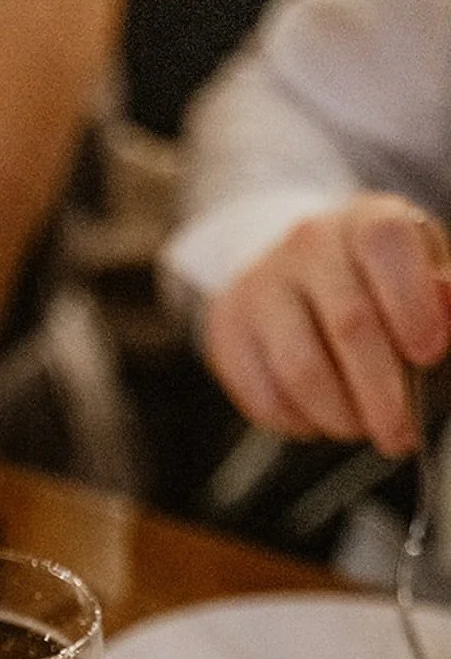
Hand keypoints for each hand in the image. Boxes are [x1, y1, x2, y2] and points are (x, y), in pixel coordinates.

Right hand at [201, 193, 450, 457]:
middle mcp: (307, 246)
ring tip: (359, 429)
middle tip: (400, 437)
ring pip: (302, 370)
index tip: (430, 355)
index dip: (413, 305)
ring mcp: (260, 289)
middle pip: (349, 325)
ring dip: (338, 416)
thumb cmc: (373, 281)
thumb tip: (446, 309)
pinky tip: (320, 421)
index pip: (386, 247)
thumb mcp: (419, 271)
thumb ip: (440, 293)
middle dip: (382, 394)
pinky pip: (264, 395)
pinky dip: (299, 423)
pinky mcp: (229, 332)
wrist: (294, 271)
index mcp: (365, 221)